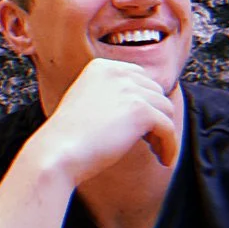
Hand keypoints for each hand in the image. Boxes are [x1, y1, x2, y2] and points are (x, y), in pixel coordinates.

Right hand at [33, 50, 182, 185]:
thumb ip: (113, 97)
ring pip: (166, 110)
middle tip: (151, 141)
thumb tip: (147, 107)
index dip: (146, 102)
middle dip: (157, 117)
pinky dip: (170, 147)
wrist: (58, 152)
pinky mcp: (140, 110)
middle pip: (156, 92)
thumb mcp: (88, 103)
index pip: (140, 78)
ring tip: (157, 152)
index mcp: (101, 67)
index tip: (143, 125)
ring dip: (165, 133)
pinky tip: (164, 160)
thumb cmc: (69, 137)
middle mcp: (117, 72)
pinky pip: (169, 129)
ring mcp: (129, 89)